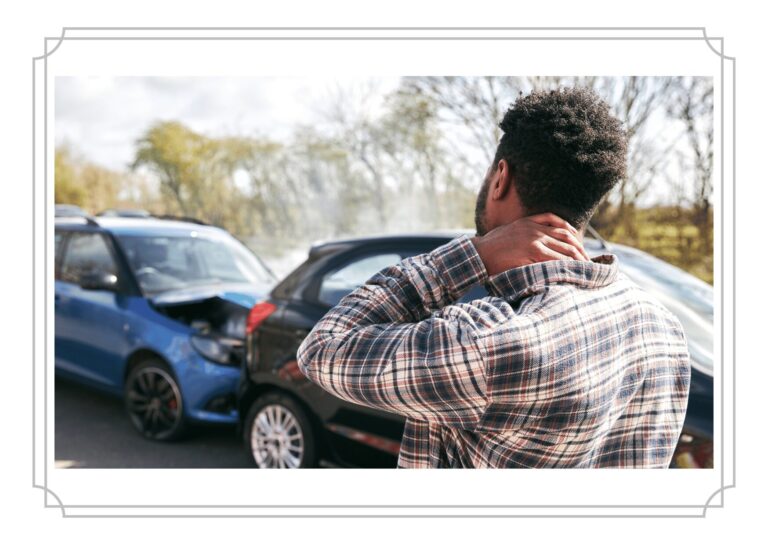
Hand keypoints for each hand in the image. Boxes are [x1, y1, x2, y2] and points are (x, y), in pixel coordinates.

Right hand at [471, 213, 589, 276]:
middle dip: (578, 249)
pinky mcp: (532, 252)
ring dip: (576, 259)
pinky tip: (571, 270)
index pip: (558, 223)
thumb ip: (523, 232)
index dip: (571, 234)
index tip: (578, 244)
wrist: (478, 253)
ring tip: (584, 267)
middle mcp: (534, 228)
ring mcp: (534, 240)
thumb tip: (535, 242)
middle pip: (565, 236)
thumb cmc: (490, 247)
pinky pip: (554, 258)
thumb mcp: (508, 232)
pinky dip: (565, 264)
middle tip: (587, 259)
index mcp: (529, 221)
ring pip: (563, 248)